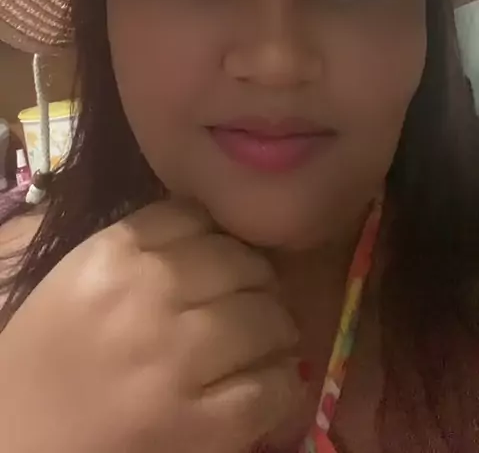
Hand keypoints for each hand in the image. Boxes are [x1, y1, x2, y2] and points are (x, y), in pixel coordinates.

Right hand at [0, 200, 301, 452]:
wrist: (12, 444)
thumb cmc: (43, 361)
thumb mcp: (79, 280)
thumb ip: (141, 246)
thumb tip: (215, 232)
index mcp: (113, 254)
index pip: (196, 216)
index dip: (220, 234)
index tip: (226, 257)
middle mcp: (147, 295)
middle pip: (240, 261)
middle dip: (258, 279)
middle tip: (257, 299)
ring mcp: (173, 360)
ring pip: (266, 318)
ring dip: (278, 328)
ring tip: (271, 339)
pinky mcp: (193, 425)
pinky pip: (270, 388)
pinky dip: (283, 384)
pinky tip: (272, 383)